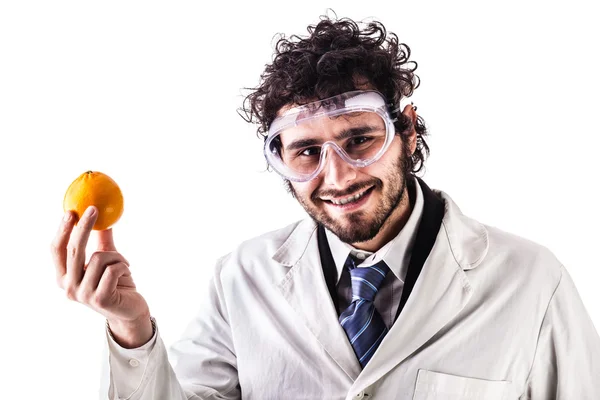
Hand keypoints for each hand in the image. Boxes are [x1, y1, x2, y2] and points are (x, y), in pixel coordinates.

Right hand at [51, 205, 152, 347]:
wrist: (130, 311)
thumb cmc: (116, 283)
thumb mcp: (107, 260)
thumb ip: (101, 241)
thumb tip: (102, 216)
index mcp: (64, 277)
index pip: (57, 250)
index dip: (63, 230)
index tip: (72, 211)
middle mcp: (68, 287)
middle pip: (74, 249)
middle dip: (84, 226)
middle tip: (94, 209)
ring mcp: (83, 294)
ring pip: (99, 257)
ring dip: (117, 256)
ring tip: (124, 265)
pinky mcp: (99, 299)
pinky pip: (113, 269)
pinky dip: (123, 266)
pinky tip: (126, 275)